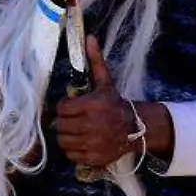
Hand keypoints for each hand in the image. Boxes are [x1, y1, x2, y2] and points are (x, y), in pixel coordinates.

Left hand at [54, 36, 143, 170]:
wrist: (135, 127)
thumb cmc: (115, 103)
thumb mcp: (106, 82)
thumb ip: (95, 60)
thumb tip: (89, 37)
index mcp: (93, 105)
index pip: (62, 108)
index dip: (64, 107)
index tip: (70, 107)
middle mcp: (92, 125)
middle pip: (60, 126)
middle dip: (63, 121)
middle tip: (72, 119)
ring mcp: (93, 143)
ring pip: (63, 141)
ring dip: (66, 136)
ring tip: (75, 130)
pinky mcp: (94, 157)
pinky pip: (71, 155)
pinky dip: (73, 150)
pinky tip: (81, 141)